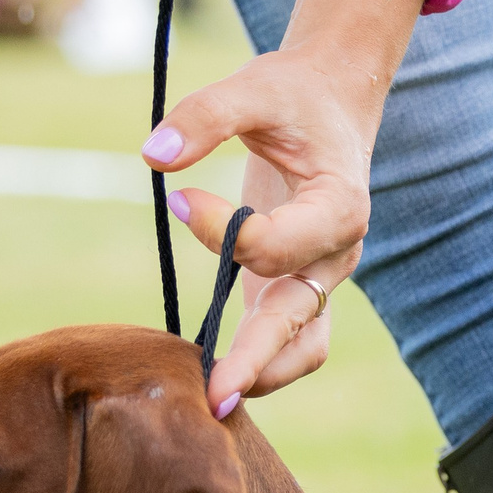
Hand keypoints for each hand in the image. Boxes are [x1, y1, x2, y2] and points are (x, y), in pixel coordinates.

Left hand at [141, 0, 429, 416]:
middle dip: (256, 359)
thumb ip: (205, 116)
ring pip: (305, 348)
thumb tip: (154, 157)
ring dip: (263, 375)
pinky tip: (210, 380)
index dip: (222, 231)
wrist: (332, 102)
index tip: (179, 199)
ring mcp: (319, 279)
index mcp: (339, 206)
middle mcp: (336, 255)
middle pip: (300, 321)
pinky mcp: (296, 288)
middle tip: (210, 394)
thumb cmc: (293, 95)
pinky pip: (287, 343)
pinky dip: (256, 365)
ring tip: (212, 404)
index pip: (276, 244)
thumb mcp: (253, 88)